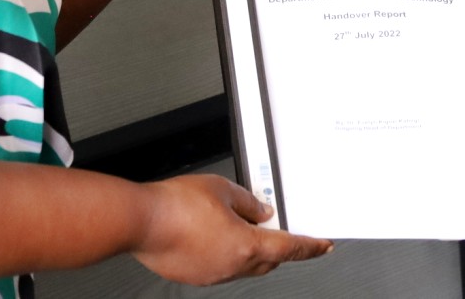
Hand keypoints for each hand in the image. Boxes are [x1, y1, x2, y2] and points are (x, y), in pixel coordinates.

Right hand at [133, 174, 331, 283]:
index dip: (310, 246)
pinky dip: (227, 253)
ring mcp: (213, 275)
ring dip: (250, 249)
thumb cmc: (175, 206)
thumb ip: (248, 201)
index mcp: (246, 245)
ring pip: (245, 266)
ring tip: (239, 224)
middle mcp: (233, 266)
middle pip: (269, 261)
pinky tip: (215, 235)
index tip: (323, 246)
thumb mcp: (222, 188)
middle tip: (279, 228)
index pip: (290, 248)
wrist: (141, 221)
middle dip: (279, 246)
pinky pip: (222, 267)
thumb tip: (260, 210)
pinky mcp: (196, 276)